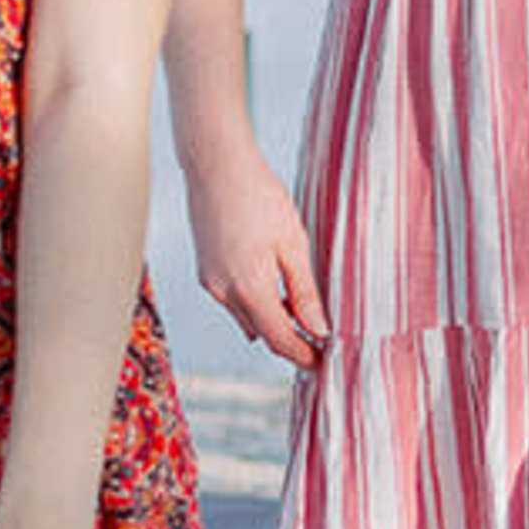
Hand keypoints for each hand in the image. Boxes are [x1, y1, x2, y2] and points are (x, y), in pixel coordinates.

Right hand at [187, 143, 328, 368]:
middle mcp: (224, 292)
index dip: (303, 356)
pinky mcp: (206, 270)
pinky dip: (255, 300)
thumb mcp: (293, 243)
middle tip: (319, 337)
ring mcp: (211, 282)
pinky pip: (235, 299)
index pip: (280, 340)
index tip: (323, 363)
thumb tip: (318, 329)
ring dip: (272, 318)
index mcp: (249, 288)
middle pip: (263, 332)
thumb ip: (305, 291)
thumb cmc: (259, 196)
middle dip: (290, 339)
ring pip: (248, 316)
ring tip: (300, 306)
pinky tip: (272, 281)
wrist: (216, 165)